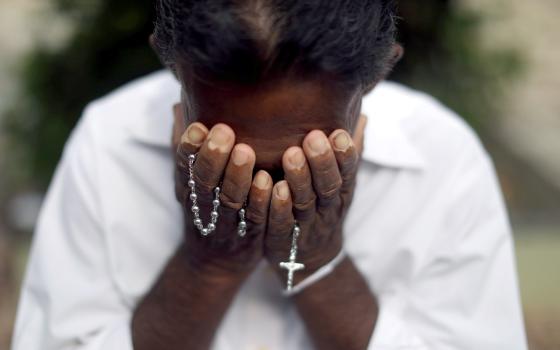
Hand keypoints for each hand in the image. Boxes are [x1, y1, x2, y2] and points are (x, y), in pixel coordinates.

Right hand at [172, 105, 272, 276]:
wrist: (216, 261)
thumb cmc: (208, 208)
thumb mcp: (191, 180)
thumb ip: (189, 147)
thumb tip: (180, 105)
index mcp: (190, 188)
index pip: (184, 166)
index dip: (189, 148)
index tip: (197, 127)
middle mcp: (205, 205)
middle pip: (205, 182)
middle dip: (213, 157)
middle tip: (223, 131)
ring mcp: (228, 222)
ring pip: (231, 199)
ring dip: (237, 176)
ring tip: (247, 152)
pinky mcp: (252, 234)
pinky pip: (256, 218)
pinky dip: (261, 201)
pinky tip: (269, 182)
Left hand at [264, 115, 366, 283]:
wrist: (312, 257)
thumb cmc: (324, 209)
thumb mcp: (341, 183)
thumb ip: (347, 153)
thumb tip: (360, 114)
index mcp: (341, 191)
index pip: (348, 172)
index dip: (345, 155)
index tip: (339, 133)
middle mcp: (326, 207)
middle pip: (328, 186)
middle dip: (323, 162)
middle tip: (313, 138)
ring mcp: (305, 224)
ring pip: (304, 202)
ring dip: (299, 179)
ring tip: (291, 155)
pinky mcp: (282, 237)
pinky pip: (281, 222)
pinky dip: (278, 206)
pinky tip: (271, 186)